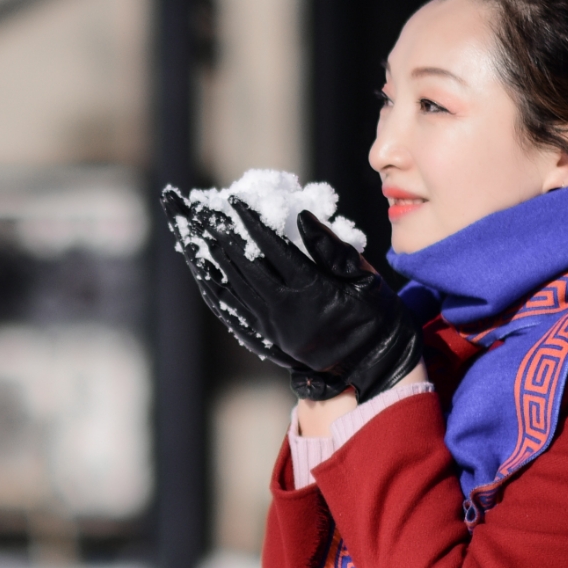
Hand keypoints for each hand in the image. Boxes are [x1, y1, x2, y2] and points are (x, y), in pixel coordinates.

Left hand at [163, 191, 420, 401]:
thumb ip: (333, 248)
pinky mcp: (264, 336)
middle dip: (219, 233)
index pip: (272, 248)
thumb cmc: (376, 317)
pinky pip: (229, 308)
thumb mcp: (366, 279)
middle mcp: (283, 309)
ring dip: (209, 255)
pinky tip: (200, 268)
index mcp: (311, 291)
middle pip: (242, 264)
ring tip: (190, 229)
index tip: (233, 200)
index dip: (251, 222)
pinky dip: (213, 285)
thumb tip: (303, 217)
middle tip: (199, 207)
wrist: (371, 367)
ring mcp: (270, 325)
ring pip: (230, 285)